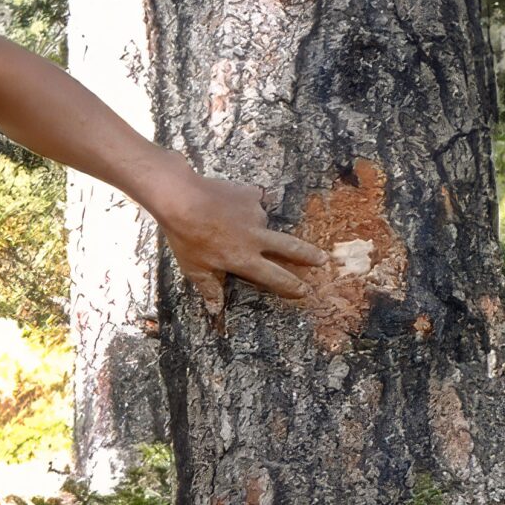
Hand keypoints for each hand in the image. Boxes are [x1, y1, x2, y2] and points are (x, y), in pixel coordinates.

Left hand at [150, 169, 327, 312]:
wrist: (182, 197)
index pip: (275, 277)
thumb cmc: (185, 237)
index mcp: (245, 259)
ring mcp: (256, 214)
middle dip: (308, 255)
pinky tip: (231, 204)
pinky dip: (246, 205)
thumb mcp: (194, 268)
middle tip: (323, 259)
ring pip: (264, 224)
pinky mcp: (250, 194)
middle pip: (290, 248)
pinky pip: (254, 202)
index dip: (292, 286)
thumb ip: (209, 288)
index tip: (306, 290)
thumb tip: (215, 310)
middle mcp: (256, 238)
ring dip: (255, 226)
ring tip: (231, 221)